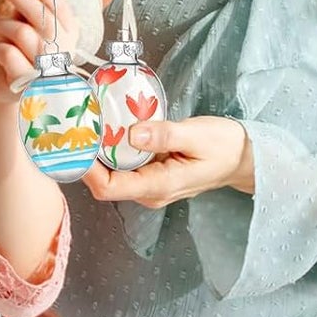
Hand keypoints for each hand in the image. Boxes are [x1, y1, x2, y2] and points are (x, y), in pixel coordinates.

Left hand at [0, 0, 119, 102]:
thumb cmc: (23, 49)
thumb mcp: (36, 20)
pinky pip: (9, 55)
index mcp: (71, 30)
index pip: (59, 1)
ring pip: (24, 34)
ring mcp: (46, 69)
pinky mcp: (26, 83)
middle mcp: (63, 49)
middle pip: (42, 15)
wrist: (6, 85)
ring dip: (2, 24)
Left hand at [83, 115, 254, 205]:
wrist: (244, 157)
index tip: (74, 145)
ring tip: (83, 125)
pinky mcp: (149, 174)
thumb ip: (165, 135)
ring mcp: (147, 185)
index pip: (109, 188)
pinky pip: (122, 166)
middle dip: (85, 158)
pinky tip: (103, 129)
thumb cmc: (225, 146)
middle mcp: (148, 191)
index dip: (86, 170)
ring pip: (111, 173)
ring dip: (96, 153)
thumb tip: (132, 134)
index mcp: (158, 186)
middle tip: (72, 129)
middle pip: (104, 182)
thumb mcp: (198, 135)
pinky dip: (110, 149)